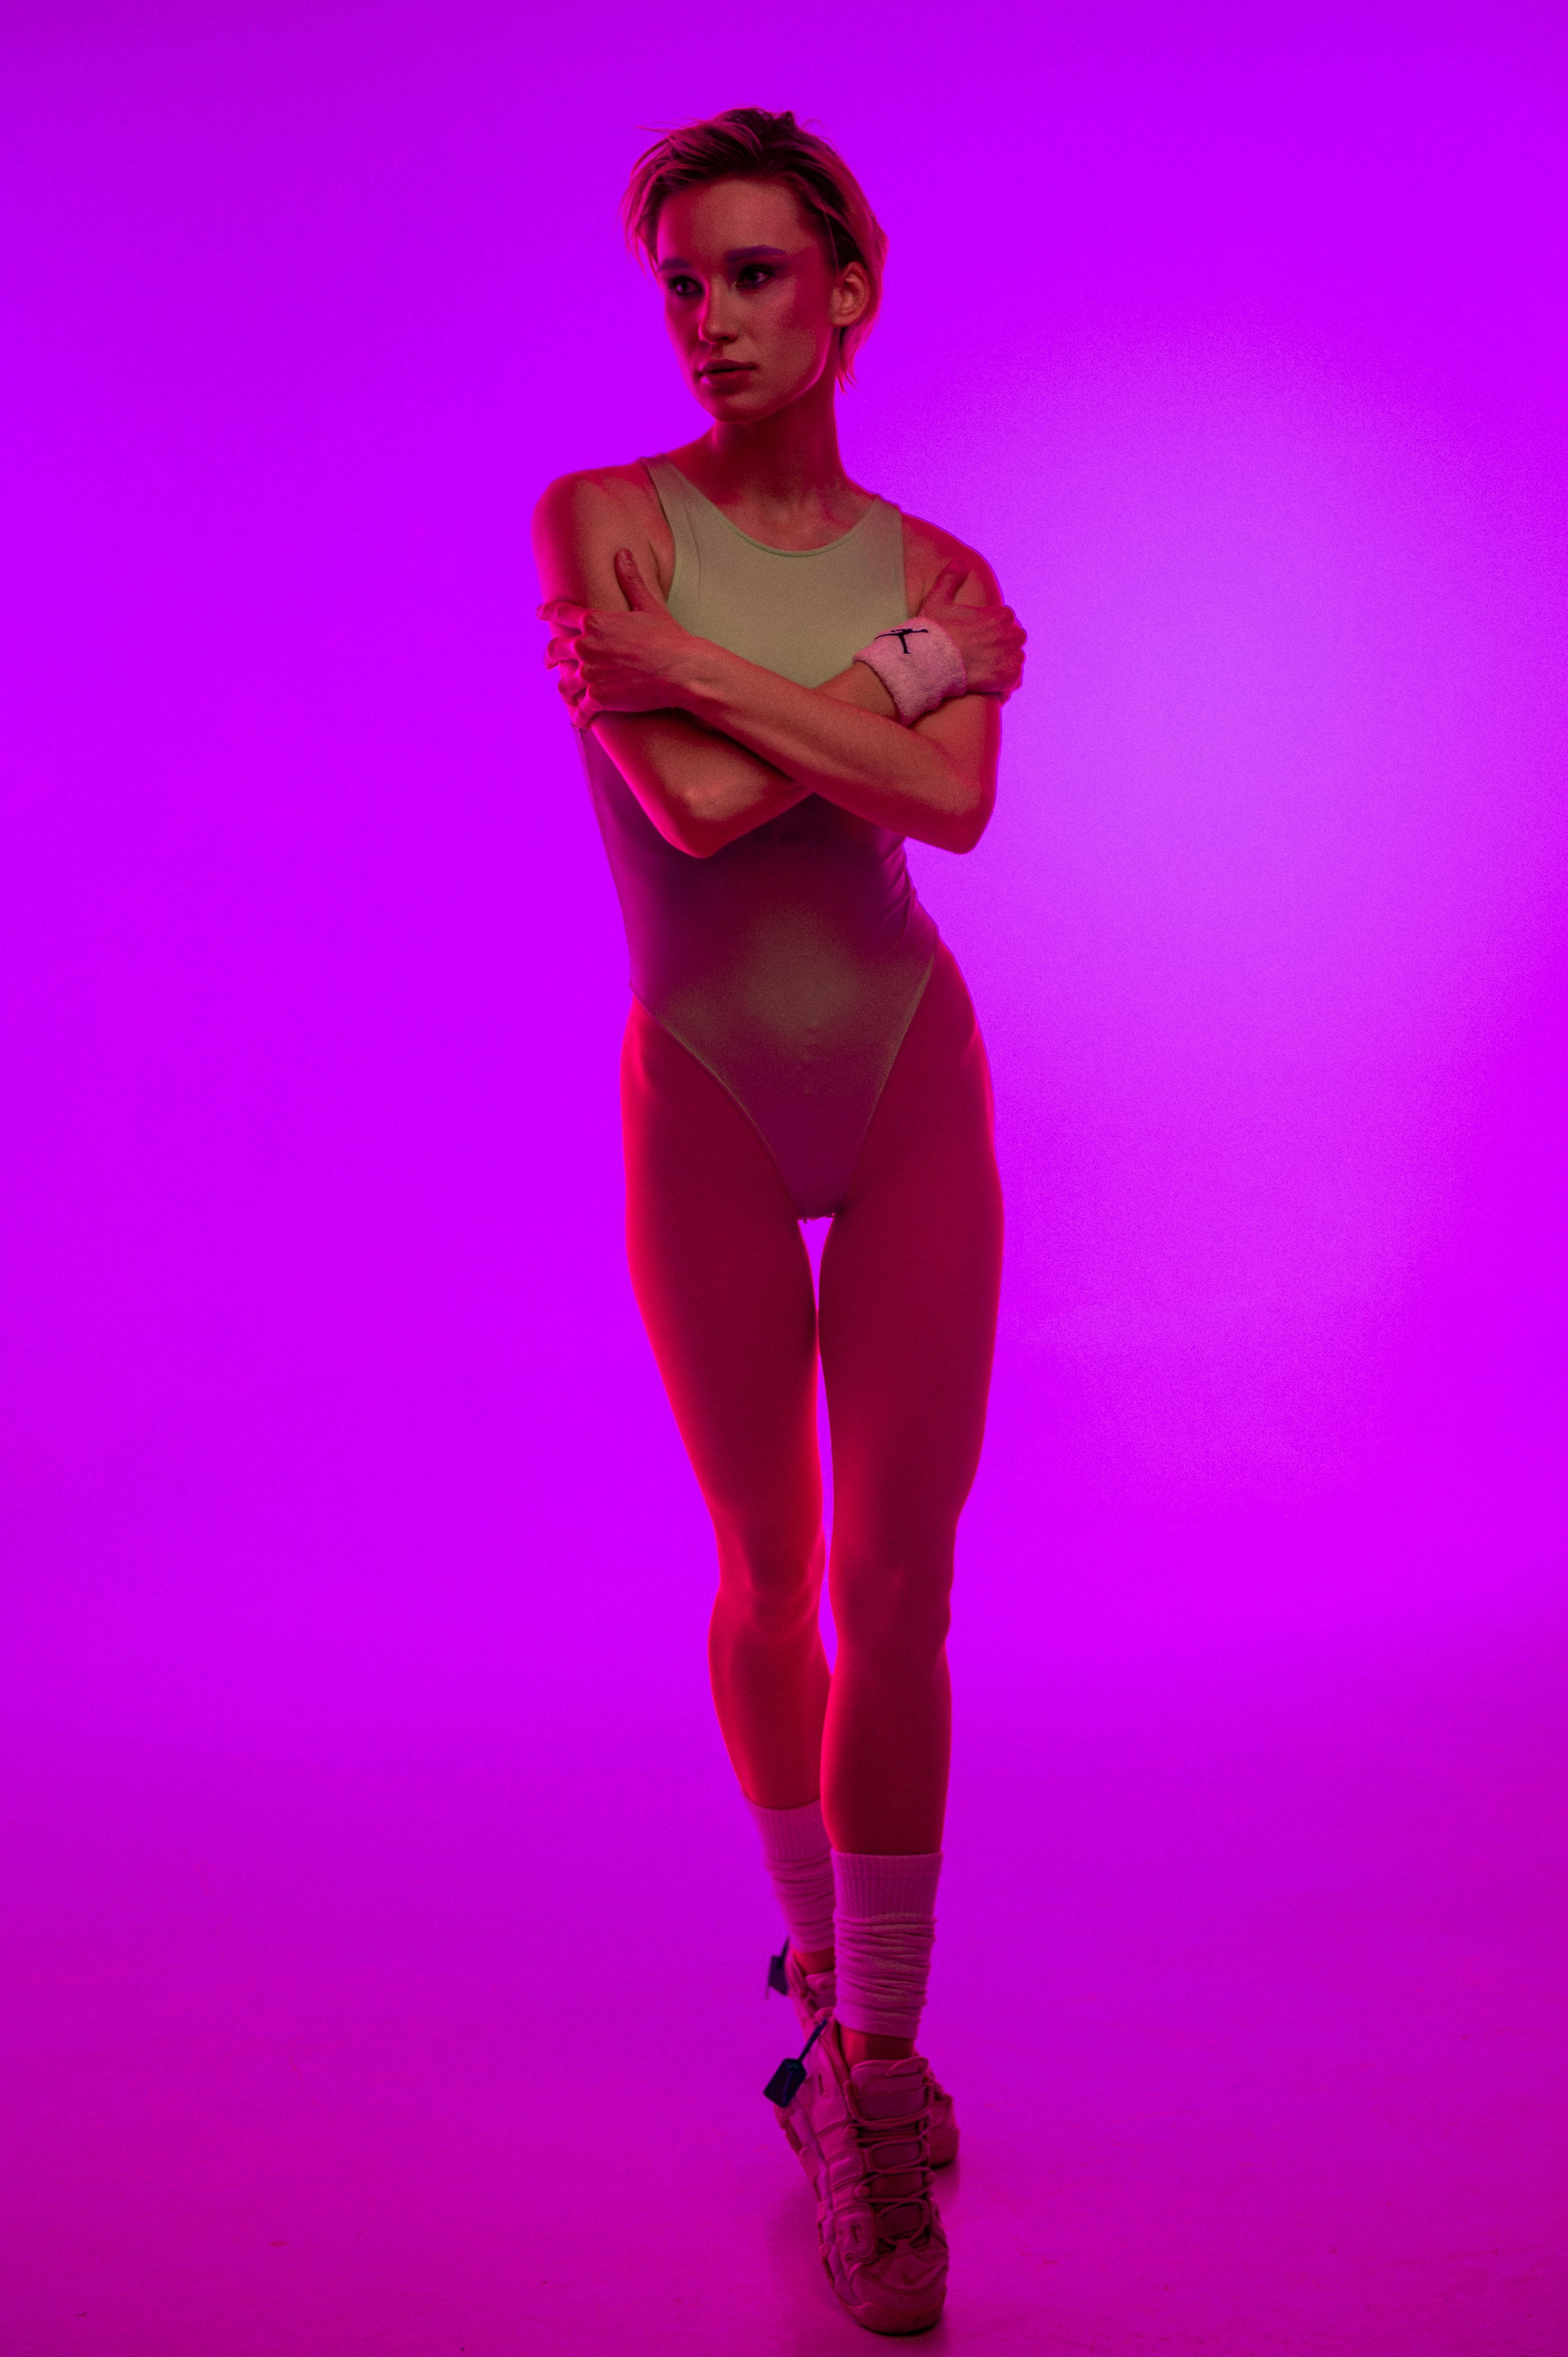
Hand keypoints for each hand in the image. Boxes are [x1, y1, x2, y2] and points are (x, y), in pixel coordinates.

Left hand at [538, 549, 694, 727]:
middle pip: (555, 650)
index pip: (560, 612)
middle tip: (549, 662)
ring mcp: (590, 674)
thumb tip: (623, 554)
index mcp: (595, 621)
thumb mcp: (648, 605)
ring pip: (564, 684)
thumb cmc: (668, 637)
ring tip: (567, 697)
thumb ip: (631, 580)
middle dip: (549, 656)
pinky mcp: (599, 698)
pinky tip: (580, 720)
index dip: (546, 611)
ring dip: (564, 691)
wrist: (681, 670)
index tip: (538, 613)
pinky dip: (579, 716)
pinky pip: (580, 710)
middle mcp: (586, 646)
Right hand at [917, 561, 1025, 699]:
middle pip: (1015, 638)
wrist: (931, 662)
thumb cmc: (934, 632)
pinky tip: (992, 682)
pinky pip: (1014, 679)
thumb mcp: (938, 599)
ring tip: (987, 668)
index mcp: (999, 615)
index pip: (1007, 618)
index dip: (993, 626)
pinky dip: (1006, 681)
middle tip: (985, 653)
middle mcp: (1010, 634)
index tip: (980, 634)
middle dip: (1004, 643)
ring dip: (1005, 662)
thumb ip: (950, 579)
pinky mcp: (1006, 677)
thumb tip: (959, 561)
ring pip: (1016, 658)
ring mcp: (1010, 657)